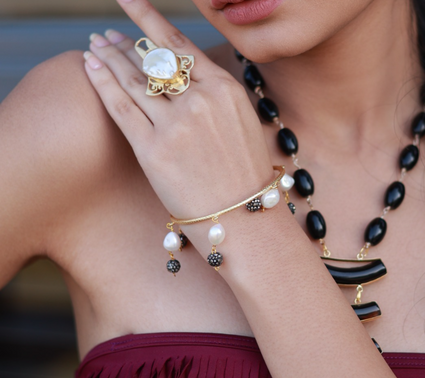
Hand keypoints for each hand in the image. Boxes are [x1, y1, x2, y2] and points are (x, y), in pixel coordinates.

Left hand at [83, 0, 273, 219]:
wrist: (245, 219)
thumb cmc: (245, 176)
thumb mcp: (243, 124)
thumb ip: (218, 97)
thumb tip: (189, 78)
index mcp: (225, 90)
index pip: (180, 45)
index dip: (150, 19)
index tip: (131, 2)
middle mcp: (200, 101)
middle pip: (152, 60)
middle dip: (125, 42)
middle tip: (107, 34)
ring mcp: (175, 126)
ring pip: (133, 80)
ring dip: (109, 58)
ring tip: (95, 47)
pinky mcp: (154, 151)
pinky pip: (122, 107)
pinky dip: (102, 83)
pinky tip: (90, 66)